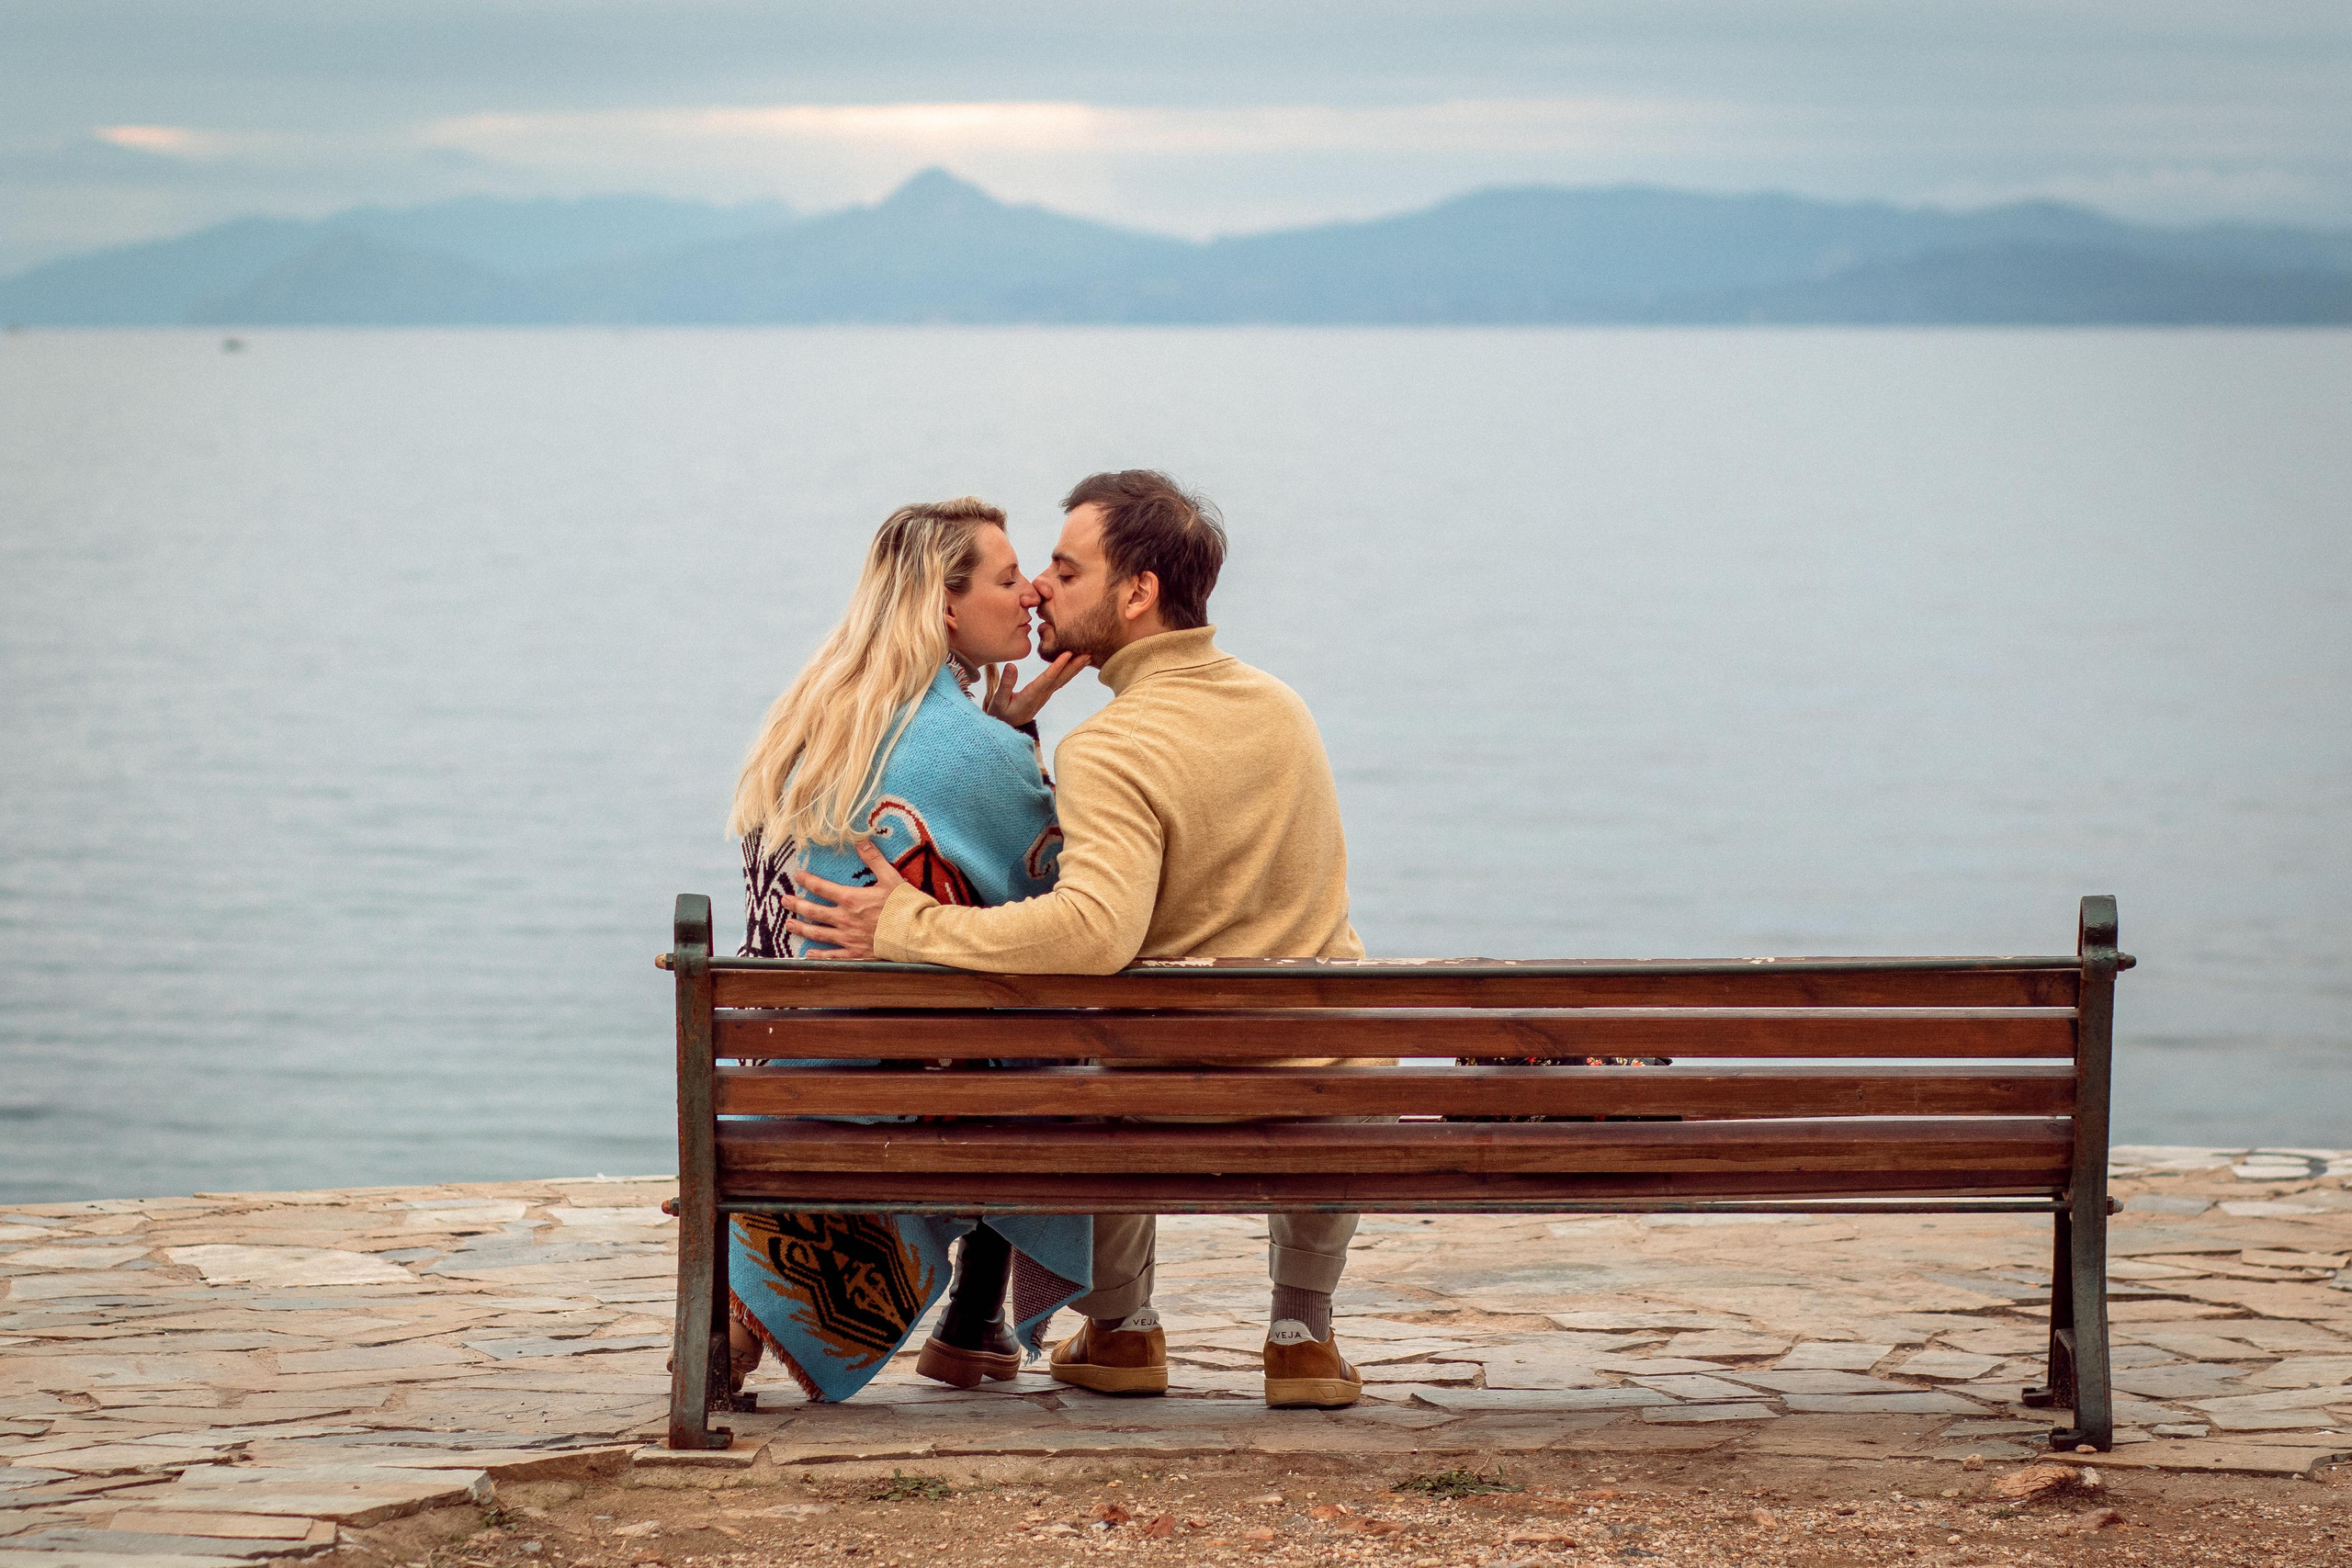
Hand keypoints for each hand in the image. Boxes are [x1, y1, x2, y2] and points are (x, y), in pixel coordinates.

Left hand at [781, 840, 905, 959]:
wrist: (915, 934)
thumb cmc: (904, 905)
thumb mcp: (890, 877)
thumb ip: (873, 859)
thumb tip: (860, 840)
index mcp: (851, 899)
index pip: (822, 888)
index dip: (807, 881)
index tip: (797, 876)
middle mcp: (844, 919)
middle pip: (813, 911)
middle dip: (796, 905)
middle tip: (784, 901)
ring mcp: (848, 938)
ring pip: (818, 933)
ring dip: (801, 928)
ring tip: (789, 924)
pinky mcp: (856, 954)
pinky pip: (832, 956)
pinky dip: (819, 955)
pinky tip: (809, 954)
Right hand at [983, 652, 1089, 727]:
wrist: (1006, 728)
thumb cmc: (1000, 714)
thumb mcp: (998, 700)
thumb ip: (1006, 684)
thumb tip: (1012, 665)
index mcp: (1030, 696)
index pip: (1047, 679)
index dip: (1057, 666)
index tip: (1067, 654)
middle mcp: (1041, 696)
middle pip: (1060, 679)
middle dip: (1074, 666)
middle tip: (1087, 653)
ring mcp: (1045, 696)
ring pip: (1062, 680)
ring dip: (1075, 669)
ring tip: (1088, 657)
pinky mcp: (1045, 695)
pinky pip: (1059, 682)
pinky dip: (1069, 672)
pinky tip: (1075, 665)